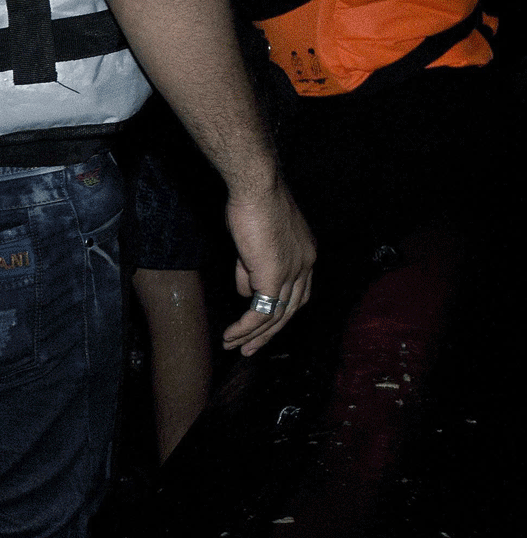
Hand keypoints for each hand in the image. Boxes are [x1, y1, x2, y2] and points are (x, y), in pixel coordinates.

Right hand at [223, 180, 315, 354]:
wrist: (257, 188)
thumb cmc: (253, 204)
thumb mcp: (253, 241)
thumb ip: (250, 269)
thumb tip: (246, 292)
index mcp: (305, 255)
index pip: (296, 294)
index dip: (279, 313)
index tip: (260, 328)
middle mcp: (306, 266)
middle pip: (290, 311)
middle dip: (268, 334)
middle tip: (249, 349)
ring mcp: (293, 272)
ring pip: (276, 316)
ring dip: (254, 336)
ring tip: (234, 347)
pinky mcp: (276, 276)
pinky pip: (261, 312)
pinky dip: (246, 328)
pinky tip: (232, 336)